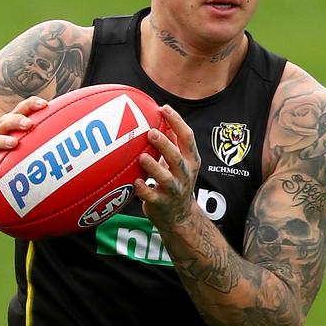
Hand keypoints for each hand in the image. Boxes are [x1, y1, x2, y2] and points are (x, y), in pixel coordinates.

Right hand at [0, 96, 47, 194]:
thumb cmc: (15, 158)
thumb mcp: (30, 147)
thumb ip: (49, 139)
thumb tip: (83, 136)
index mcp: (12, 126)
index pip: (21, 110)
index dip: (31, 105)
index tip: (45, 105)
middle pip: (5, 121)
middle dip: (17, 121)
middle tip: (30, 124)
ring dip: (2, 141)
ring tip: (14, 144)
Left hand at [134, 105, 200, 230]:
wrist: (179, 217)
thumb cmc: (176, 180)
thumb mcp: (180, 161)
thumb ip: (173, 140)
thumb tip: (160, 112)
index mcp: (190, 160)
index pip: (188, 138)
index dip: (177, 122)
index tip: (164, 109)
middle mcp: (185, 174)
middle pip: (177, 157)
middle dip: (165, 144)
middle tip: (151, 132)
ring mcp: (174, 190)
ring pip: (166, 178)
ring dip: (154, 167)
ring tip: (142, 156)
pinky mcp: (161, 204)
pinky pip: (151, 196)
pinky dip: (143, 189)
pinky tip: (134, 182)